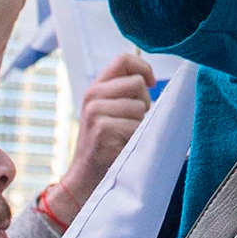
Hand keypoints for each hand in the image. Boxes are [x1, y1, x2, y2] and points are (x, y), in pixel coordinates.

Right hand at [56, 53, 152, 211]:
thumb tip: (150, 79)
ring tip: (124, 136)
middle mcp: (93, 95)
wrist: (85, 178)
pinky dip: (136, 138)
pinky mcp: (103, 128)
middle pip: (137, 83)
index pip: (123, 59)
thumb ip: (122, 94)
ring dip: (139, 124)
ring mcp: (96, 111)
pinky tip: (122, 146)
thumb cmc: (105, 145)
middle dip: (144, 103)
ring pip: (140, 106)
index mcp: (96, 88)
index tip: (151, 84)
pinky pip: (136, 126)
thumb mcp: (108, 112)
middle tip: (132, 122)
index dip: (143, 68)